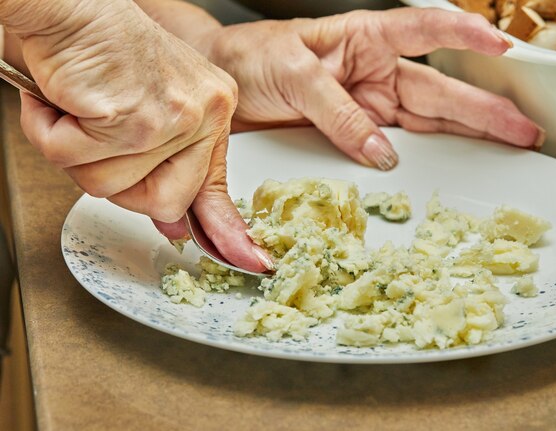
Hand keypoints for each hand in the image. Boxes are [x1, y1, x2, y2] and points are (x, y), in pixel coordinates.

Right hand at [3, 0, 269, 271]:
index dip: (224, 231)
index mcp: (212, 112)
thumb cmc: (102, 50)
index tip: (244, 258)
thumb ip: (165, 170)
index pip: (217, 187)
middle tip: (98, 137)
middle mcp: (203, 113)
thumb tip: (174, 227)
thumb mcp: (149, 110)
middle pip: (162, 201)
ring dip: (77, 153)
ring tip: (80, 108)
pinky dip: (51, 133)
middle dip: (115, 181)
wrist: (71, 4)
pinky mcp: (133, 116)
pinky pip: (76, 159)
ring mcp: (173, 116)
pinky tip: (64, 100)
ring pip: (112, 185)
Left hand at [204, 8, 543, 169]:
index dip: (464, 35)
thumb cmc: (254, 58)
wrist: (227, 84)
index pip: (424, 31)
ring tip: (509, 145)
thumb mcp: (294, 75)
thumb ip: (337, 111)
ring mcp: (370, 105)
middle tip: (524, 129)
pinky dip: (425, 157)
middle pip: (440, 89)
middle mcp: (375, 72)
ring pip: (430, 119)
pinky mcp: (357, 132)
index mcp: (365, 39)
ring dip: (470, 133)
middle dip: (485, 108)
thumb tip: (379, 152)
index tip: (500, 46)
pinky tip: (454, 163)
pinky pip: (399, 144)